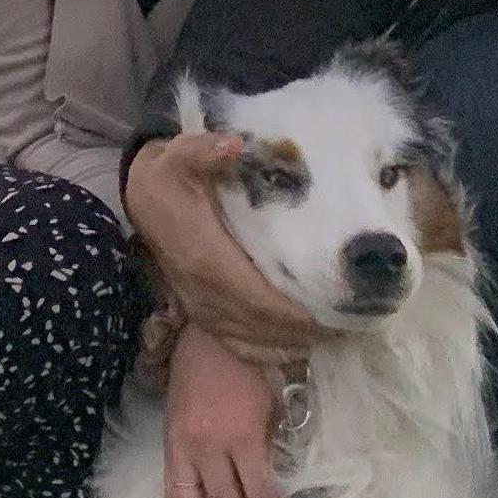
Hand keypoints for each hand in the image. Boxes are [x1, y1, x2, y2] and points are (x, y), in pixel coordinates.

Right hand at [125, 131, 318, 365]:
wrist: (143, 202)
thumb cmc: (169, 179)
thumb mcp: (178, 156)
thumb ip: (203, 150)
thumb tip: (233, 145)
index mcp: (207, 259)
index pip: (257, 299)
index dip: (295, 312)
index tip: (335, 311)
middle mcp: (205, 294)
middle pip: (263, 328)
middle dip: (307, 330)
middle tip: (353, 321)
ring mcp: (202, 310)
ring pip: (253, 342)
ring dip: (295, 343)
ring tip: (339, 333)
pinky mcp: (203, 316)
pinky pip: (240, 346)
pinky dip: (272, 352)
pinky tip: (303, 345)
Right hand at [161, 323, 288, 497]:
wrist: (210, 325)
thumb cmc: (254, 356)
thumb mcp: (277, 398)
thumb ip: (276, 443)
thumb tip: (283, 485)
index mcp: (243, 434)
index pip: (261, 495)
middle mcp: (209, 447)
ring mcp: (184, 446)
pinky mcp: (169, 441)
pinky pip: (173, 489)